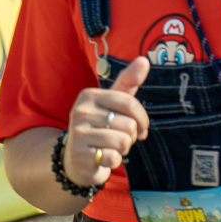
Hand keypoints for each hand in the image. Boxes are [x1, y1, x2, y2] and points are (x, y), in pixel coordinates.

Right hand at [64, 58, 150, 186]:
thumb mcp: (112, 103)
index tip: (140, 127)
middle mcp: (80, 112)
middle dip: (131, 136)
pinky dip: (114, 161)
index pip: (129, 104)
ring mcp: (78, 133)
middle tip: (119, 138)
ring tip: (110, 147)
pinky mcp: (79, 155)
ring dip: (123, 149)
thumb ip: (127, 82)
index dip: (142, 119)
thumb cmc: (100, 126)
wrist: (76, 157)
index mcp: (89, 96)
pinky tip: (103, 158)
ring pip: (123, 142)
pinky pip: (113, 158)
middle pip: (129, 125)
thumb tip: (143, 60)